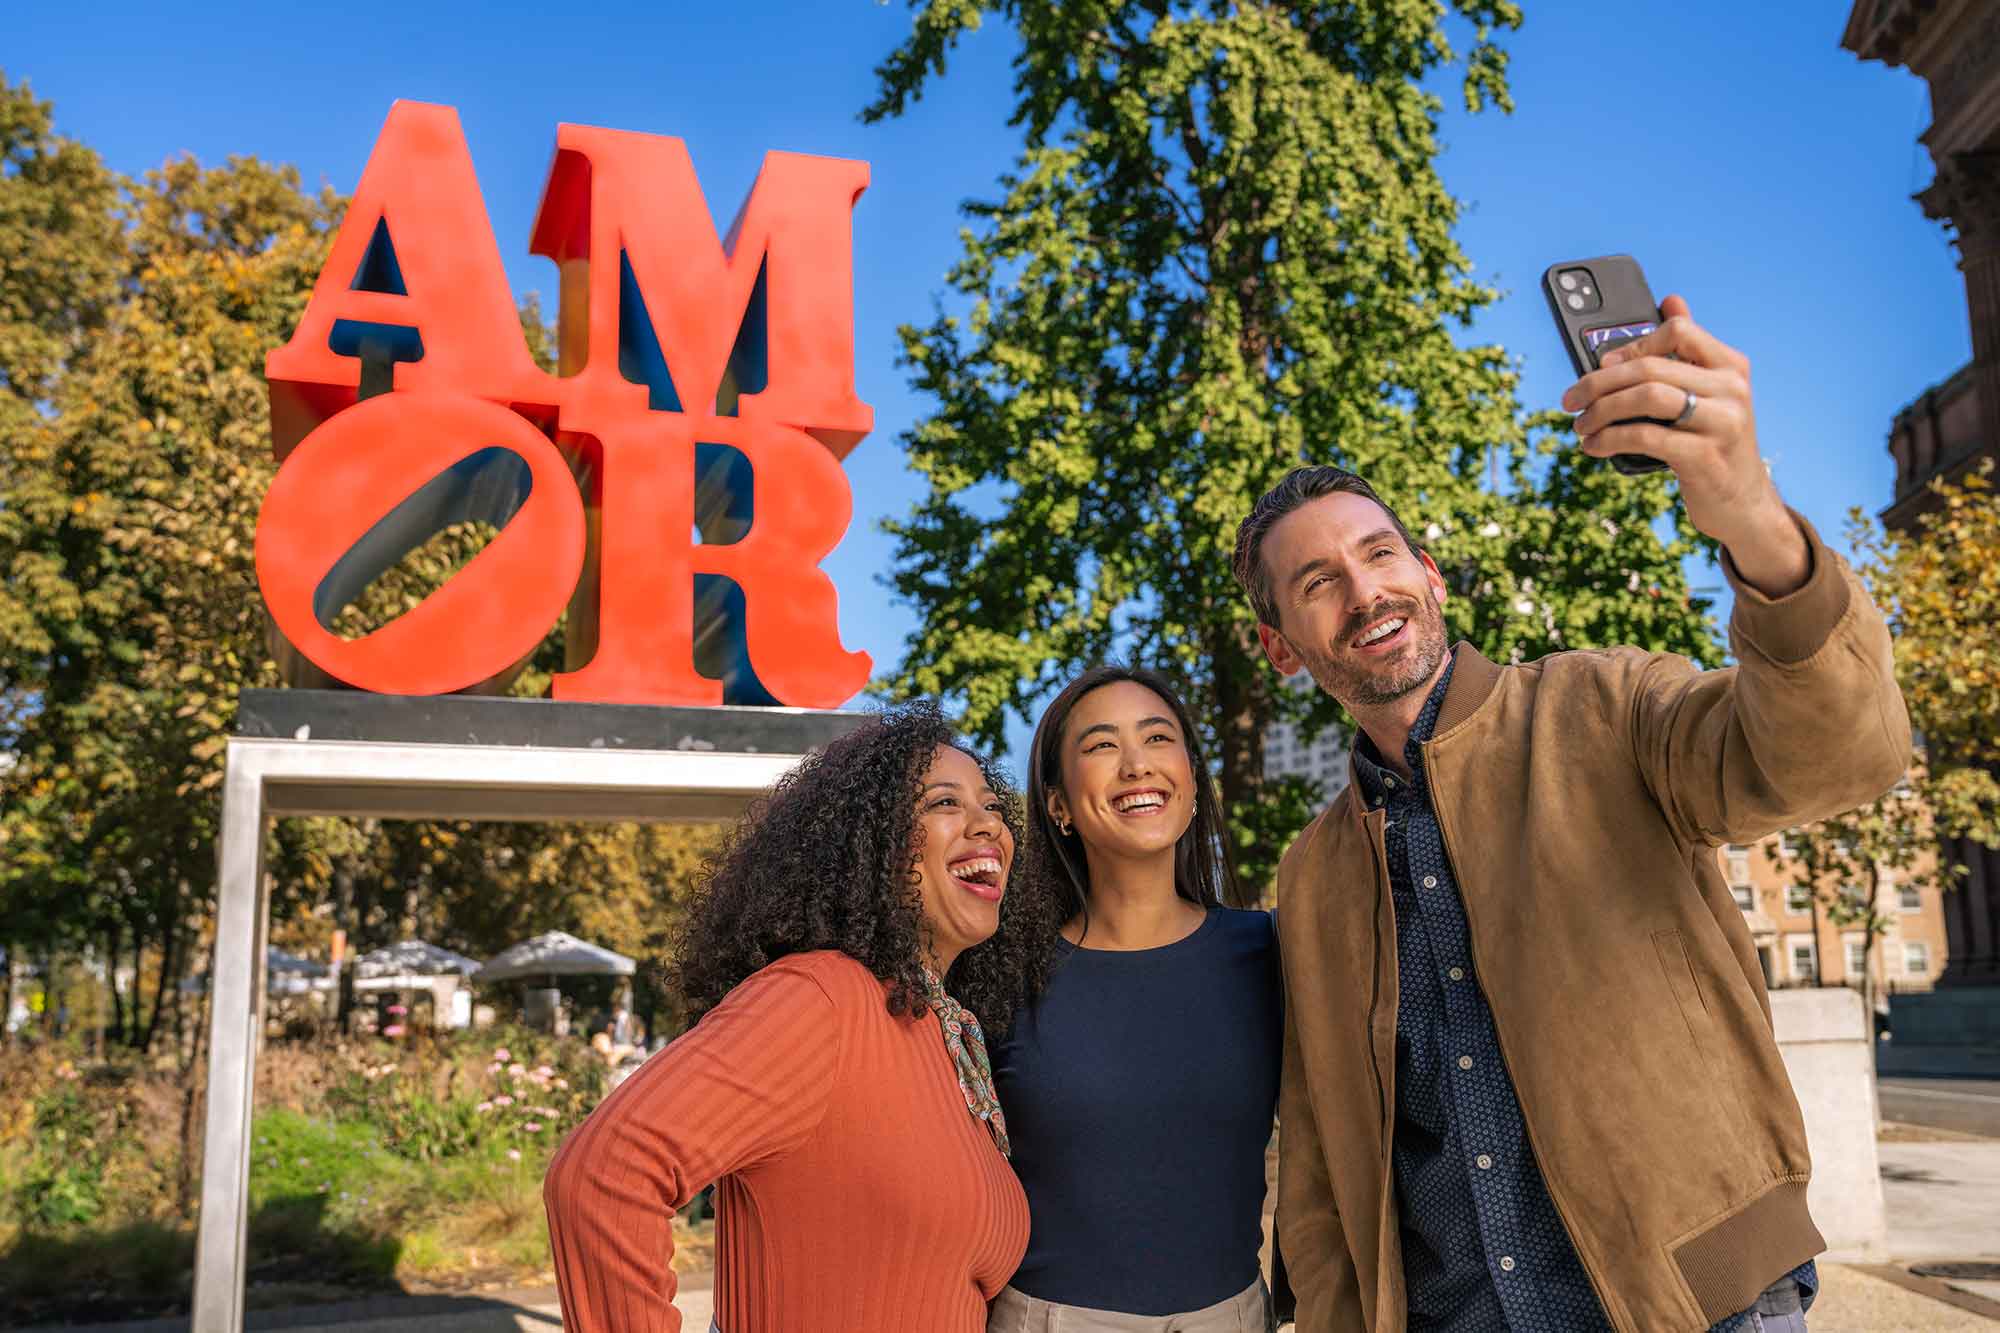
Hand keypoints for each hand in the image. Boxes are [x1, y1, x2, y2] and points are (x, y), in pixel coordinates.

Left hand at [1560, 295, 1807, 595]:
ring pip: (1645, 398)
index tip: (1601, 365)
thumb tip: (1670, 300)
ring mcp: (1721, 423)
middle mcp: (1732, 389)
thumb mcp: (1707, 396)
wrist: (1743, 504)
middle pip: (1650, 368)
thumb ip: (1687, 354)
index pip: (1678, 332)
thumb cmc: (1712, 443)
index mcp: (1731, 366)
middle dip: (1598, 382)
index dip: (1632, 345)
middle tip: (1570, 399)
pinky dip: (1609, 439)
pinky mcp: (1705, 457)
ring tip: (1580, 426)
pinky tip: (1593, 445)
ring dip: (1600, 411)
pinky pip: (1645, 437)